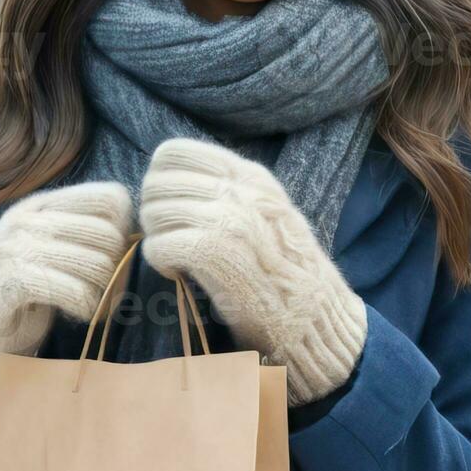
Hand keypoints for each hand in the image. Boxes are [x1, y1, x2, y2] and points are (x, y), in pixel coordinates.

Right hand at [0, 180, 134, 440]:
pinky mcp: (9, 283)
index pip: (111, 197)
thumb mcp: (56, 256)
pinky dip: (86, 307)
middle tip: (104, 294)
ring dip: (103, 294)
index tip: (111, 260)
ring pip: (96, 263)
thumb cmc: (26, 298)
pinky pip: (74, 290)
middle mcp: (25, 219)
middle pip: (108, 234)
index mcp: (41, 205)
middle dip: (116, 270)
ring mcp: (13, 248)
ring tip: (91, 306)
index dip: (122, 232)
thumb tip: (137, 237)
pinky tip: (78, 315)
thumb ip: (87, 238)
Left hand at [139, 137, 366, 405]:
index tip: (173, 209)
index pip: (174, 152)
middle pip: (157, 182)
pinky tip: (177, 274)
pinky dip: (160, 262)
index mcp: (250, 176)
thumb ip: (232, 192)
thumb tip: (177, 182)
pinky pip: (159, 245)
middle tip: (171, 238)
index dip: (159, 181)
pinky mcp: (217, 253)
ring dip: (156, 238)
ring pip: (154, 211)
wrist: (316, 318)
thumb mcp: (269, 213)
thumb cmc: (287, 272)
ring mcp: (230, 219)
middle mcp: (240, 190)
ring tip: (177, 259)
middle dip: (154, 212)